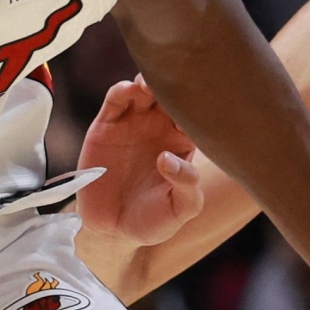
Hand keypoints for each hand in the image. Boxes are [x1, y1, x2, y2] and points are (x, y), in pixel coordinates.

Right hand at [75, 77, 205, 245]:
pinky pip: (116, 98)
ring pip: (145, 88)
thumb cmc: (154, 220)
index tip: (201, 104)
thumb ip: (186, 186)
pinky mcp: (107, 125)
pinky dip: (123, 89)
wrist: (113, 230)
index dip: (200, 105)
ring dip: (149, 80)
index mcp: (184, 143)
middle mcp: (161, 127)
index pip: (197, 114)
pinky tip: (130, 90)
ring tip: (150, 85)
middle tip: (177, 83)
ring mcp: (134, 123)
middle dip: (177, 83)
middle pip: (172, 94)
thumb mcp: (180, 210)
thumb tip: (168, 159)